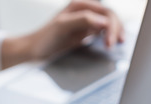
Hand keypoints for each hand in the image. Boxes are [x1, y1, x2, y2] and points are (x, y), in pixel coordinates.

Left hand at [1, 0, 123, 68]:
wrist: (34, 50)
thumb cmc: (44, 38)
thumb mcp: (62, 27)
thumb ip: (82, 20)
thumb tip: (103, 22)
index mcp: (80, 5)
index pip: (105, 12)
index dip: (112, 26)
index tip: (110, 41)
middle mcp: (84, 11)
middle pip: (109, 17)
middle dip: (115, 30)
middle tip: (113, 45)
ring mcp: (85, 22)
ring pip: (108, 24)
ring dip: (115, 33)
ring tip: (116, 45)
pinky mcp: (85, 33)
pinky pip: (102, 32)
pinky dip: (109, 37)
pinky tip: (110, 44)